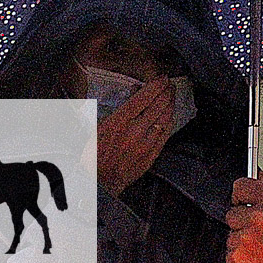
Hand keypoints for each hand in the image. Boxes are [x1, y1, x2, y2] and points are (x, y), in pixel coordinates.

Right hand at [96, 77, 172, 195]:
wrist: (97, 184)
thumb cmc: (92, 156)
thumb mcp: (94, 129)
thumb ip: (110, 111)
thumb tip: (124, 94)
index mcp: (117, 122)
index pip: (144, 97)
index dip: (156, 85)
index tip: (161, 78)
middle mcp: (134, 131)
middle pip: (159, 104)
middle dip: (167, 91)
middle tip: (169, 84)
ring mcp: (145, 144)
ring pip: (165, 118)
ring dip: (171, 104)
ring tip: (171, 96)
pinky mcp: (151, 155)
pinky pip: (165, 134)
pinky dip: (169, 121)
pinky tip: (170, 115)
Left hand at [226, 174, 262, 262]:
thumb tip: (259, 184)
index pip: (241, 186)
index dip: (241, 195)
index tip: (241, 200)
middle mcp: (257, 218)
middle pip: (232, 213)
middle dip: (242, 222)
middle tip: (258, 232)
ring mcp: (244, 239)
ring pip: (231, 235)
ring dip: (241, 241)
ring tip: (260, 248)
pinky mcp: (236, 258)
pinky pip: (229, 253)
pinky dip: (240, 258)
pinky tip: (256, 259)